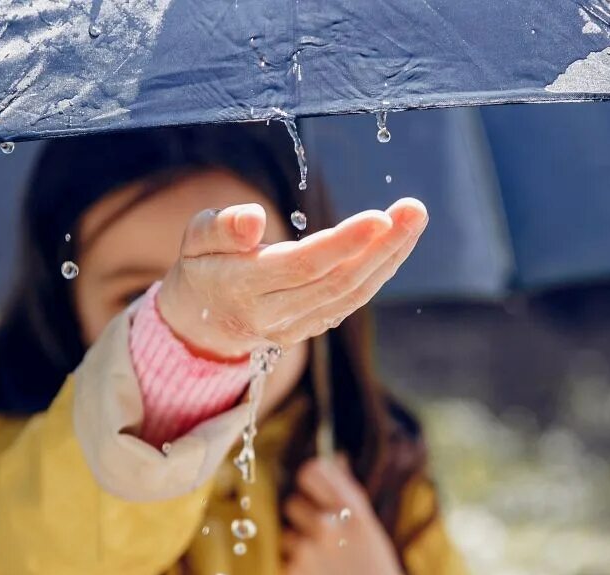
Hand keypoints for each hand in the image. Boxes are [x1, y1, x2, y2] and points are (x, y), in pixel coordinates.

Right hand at [156, 199, 427, 358]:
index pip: (301, 266)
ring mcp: (294, 328)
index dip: (343, 244)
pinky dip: (379, 271)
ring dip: (389, 257)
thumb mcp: (195, 238)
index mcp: (242, 287)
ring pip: (351, 294)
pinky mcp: (310, 329)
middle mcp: (272, 314)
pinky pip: (350, 301)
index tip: (379, 217)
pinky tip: (397, 242)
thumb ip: (221, 228)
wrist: (200, 321)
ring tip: (414, 219)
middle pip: (336, 282)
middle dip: (381, 246)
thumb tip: (254, 219)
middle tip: (414, 210)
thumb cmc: (202, 264)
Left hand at [281, 457, 411, 574]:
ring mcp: (308, 552)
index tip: (312, 489)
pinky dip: (296, 568)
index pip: (314, 471)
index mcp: (355, 513)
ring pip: (287, 532)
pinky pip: (285, 558)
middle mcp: (329, 527)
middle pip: (293, 501)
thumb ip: (350, 496)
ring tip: (323, 565)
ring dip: (299, 544)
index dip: (309, 479)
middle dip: (303, 517)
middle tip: (323, 538)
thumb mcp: (372, 532)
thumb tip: (336, 458)